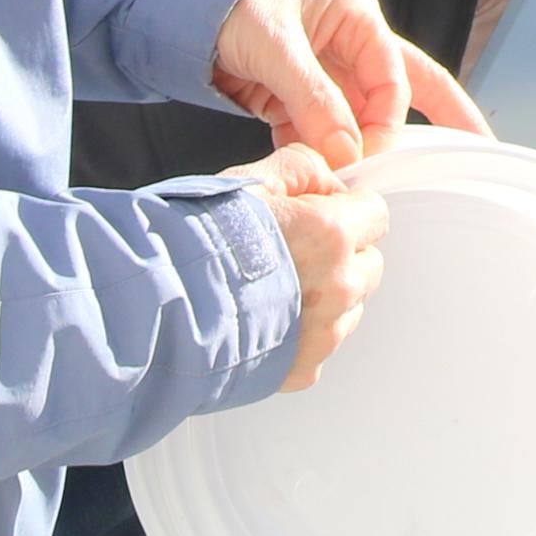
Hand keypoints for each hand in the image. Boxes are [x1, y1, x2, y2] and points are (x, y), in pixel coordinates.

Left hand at [211, 0, 489, 169]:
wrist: (181, 11)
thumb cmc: (230, 5)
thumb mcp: (275, 47)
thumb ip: (313, 100)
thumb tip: (348, 151)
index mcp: (357, 19)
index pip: (392, 79)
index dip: (384, 123)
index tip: (365, 156)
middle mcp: (352, 46)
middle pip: (408, 91)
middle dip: (445, 120)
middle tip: (476, 152)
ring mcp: (329, 75)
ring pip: (364, 120)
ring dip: (362, 151)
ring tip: (369, 182)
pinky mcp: (302, 101)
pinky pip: (324, 135)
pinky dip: (321, 156)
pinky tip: (320, 175)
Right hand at [220, 143, 389, 391]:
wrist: (160, 307)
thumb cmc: (198, 244)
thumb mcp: (250, 182)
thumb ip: (300, 168)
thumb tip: (326, 179)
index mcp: (333, 232)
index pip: (376, 214)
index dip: (346, 210)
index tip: (319, 215)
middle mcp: (338, 285)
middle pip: (368, 263)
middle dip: (342, 254)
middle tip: (294, 252)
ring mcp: (324, 332)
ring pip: (350, 306)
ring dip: (327, 296)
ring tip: (276, 288)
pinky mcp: (303, 367)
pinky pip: (322, 344)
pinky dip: (304, 334)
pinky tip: (268, 319)